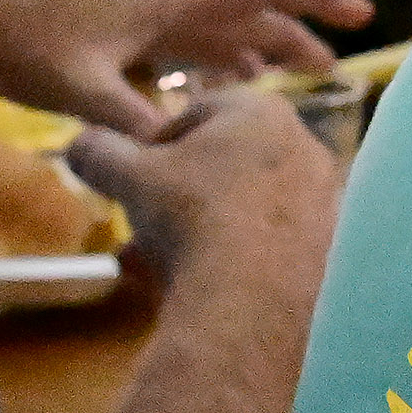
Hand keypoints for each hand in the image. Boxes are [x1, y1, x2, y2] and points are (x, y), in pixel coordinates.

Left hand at [0, 0, 371, 135]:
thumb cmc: (20, 38)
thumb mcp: (76, 87)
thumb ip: (131, 122)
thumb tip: (178, 156)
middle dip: (306, 5)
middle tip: (359, 18)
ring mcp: (148, 11)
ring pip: (227, 19)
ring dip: (273, 34)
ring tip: (317, 62)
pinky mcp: (128, 28)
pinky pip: (196, 37)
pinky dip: (230, 52)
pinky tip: (243, 76)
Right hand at [66, 90, 340, 290]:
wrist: (254, 300)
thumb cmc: (190, 215)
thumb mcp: (130, 178)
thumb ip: (100, 152)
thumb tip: (79, 145)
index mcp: (263, 112)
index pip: (198, 112)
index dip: (156, 144)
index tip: (134, 178)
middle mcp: (306, 148)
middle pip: (225, 165)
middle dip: (177, 197)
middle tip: (142, 231)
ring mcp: (326, 201)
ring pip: (246, 209)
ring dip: (201, 233)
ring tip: (160, 268)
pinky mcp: (332, 250)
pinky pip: (273, 246)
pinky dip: (238, 261)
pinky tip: (203, 288)